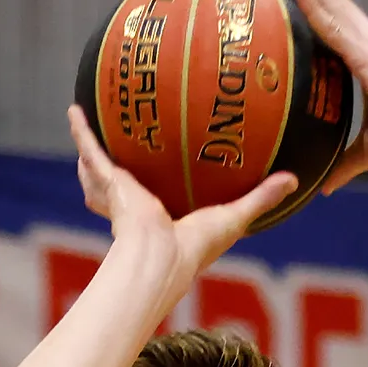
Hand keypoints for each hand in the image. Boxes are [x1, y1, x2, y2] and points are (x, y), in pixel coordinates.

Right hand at [68, 105, 294, 291]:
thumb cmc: (194, 249)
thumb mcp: (234, 218)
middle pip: (121, 190)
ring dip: (91, 157)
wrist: (159, 257)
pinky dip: (81, 132)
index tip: (163, 181)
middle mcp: (136, 209)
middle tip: (117, 156)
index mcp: (162, 221)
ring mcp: (119, 196)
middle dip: (114, 177)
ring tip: (87, 131)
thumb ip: (260, 197)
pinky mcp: (109, 183)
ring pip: (99, 174)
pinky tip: (74, 109)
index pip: (158, 204)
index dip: (159, 193)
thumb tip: (293, 179)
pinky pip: (92, 150)